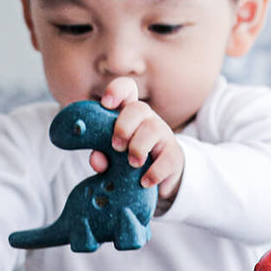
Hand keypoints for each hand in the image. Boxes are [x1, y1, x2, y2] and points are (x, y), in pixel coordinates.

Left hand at [89, 77, 184, 209]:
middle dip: (123, 127)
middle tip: (116, 147)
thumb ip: (102, 155)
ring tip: (132, 164)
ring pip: (153, 129)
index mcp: (128, 115)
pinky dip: (154, 172)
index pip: (127, 89)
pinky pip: (167, 159)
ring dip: (138, 147)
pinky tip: (144, 182)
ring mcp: (163, 136)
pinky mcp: (174, 156)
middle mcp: (147, 120)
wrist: (157, 181)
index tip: (106, 104)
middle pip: (139, 107)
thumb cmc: (127, 161)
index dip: (117, 91)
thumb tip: (96, 159)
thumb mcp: (112, 158)